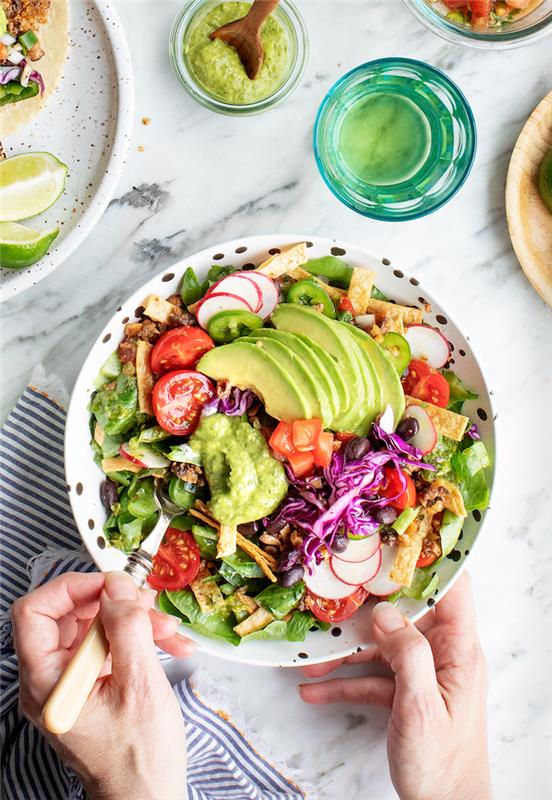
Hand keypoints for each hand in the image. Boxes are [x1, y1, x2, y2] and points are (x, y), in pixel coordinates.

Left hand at [12, 571, 194, 799]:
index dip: (71, 588)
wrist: (146, 795)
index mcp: (48, 682)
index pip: (35, 612)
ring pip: (93, 628)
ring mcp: (69, 683)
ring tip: (168, 631)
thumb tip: (117, 587)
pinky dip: (136, 640)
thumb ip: (127, 630)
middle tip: (147, 604)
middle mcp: (50, 680)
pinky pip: (106, 646)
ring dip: (133, 621)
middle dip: (114, 604)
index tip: (109, 584)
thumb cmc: (138, 759)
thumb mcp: (140, 686)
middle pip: (69, 616)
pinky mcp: (88, 685)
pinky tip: (167, 646)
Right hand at [299, 573, 491, 799]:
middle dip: (365, 610)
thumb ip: (406, 654)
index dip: (428, 563)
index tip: (392, 544)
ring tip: (308, 656)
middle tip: (331, 596)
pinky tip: (313, 689)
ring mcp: (423, 675)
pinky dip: (345, 682)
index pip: (452, 590)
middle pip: (404, 616)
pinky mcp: (406, 696)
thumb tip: (384, 612)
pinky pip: (373, 679)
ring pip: (382, 647)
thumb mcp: (420, 706)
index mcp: (459, 651)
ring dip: (345, 653)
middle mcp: (443, 655)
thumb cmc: (441, 763)